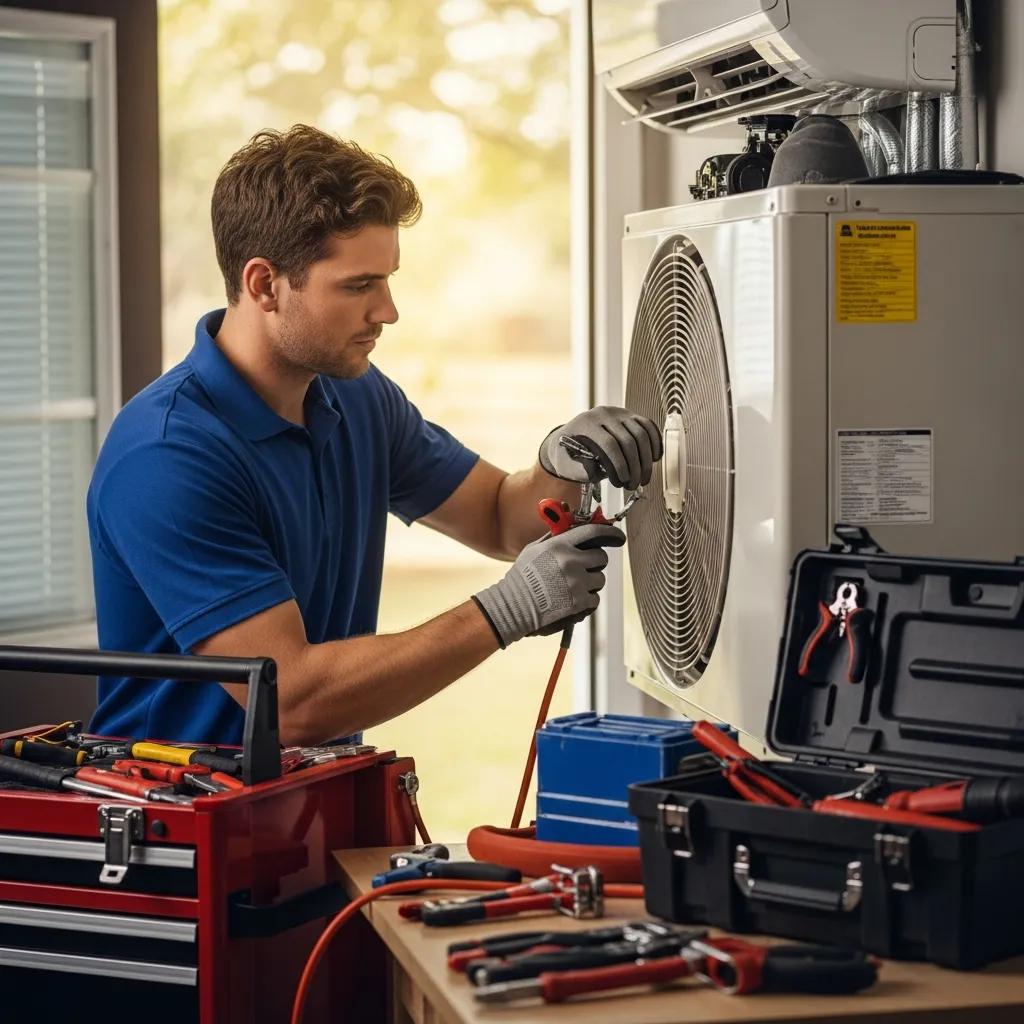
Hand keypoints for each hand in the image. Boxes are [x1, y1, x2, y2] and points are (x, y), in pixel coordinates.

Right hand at [472, 523, 625, 647]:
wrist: (513, 607)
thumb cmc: (521, 579)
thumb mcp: (533, 550)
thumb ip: (554, 538)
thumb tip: (569, 527)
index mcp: (559, 546)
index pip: (593, 532)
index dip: (609, 532)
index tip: (618, 536)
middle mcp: (571, 562)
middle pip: (601, 557)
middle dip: (595, 563)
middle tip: (583, 568)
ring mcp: (577, 582)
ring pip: (600, 579)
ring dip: (590, 583)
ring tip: (571, 587)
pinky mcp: (580, 602)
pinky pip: (595, 598)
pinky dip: (587, 601)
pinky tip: (571, 600)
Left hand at [539, 406, 662, 490]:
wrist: (570, 439)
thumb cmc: (568, 455)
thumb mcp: (567, 465)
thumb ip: (581, 469)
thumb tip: (599, 470)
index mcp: (586, 424)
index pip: (609, 443)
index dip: (619, 464)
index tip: (623, 480)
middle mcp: (603, 414)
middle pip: (628, 440)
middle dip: (635, 466)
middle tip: (634, 484)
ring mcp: (619, 413)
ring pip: (641, 433)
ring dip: (646, 459)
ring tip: (643, 477)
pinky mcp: (630, 415)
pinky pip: (648, 426)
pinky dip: (655, 442)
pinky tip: (654, 458)